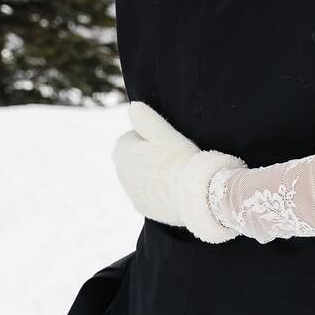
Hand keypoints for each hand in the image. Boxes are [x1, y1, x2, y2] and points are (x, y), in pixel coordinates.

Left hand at [112, 102, 244, 244]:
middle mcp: (120, 172)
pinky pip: (148, 194)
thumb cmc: (180, 158)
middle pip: (135, 157)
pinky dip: (158, 191)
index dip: (153, 137)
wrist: (194, 194)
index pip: (134, 136)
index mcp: (121, 150)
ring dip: (153, 173)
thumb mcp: (163, 131)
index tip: (168, 142)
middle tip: (173, 157)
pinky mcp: (142, 207)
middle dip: (149, 156)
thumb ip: (145, 118)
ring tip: (175, 173)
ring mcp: (130, 192)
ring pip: (141, 176)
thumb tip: (133, 107)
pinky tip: (174, 189)